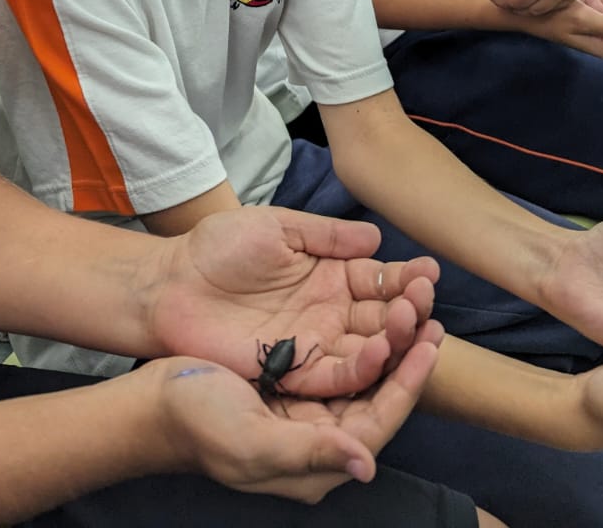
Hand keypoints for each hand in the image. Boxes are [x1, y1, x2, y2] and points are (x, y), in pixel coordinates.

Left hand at [147, 206, 440, 400]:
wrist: (172, 282)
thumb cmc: (219, 248)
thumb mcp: (277, 227)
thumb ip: (327, 235)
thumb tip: (377, 238)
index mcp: (329, 275)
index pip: (379, 280)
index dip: (406, 278)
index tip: (431, 273)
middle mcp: (329, 312)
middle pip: (382, 317)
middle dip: (410, 309)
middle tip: (427, 300)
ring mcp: (314, 343)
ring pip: (368, 349)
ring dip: (396, 339)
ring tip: (417, 323)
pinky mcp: (295, 371)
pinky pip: (337, 375)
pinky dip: (363, 366)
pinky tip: (382, 350)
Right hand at [147, 323, 443, 500]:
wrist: (155, 402)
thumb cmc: (198, 424)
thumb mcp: (251, 444)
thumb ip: (309, 453)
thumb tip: (366, 466)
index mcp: (316, 459)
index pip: (379, 421)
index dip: (408, 383)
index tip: (431, 343)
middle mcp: (321, 433)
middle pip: (378, 391)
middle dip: (406, 350)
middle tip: (428, 306)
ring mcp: (308, 404)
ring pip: (362, 367)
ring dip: (388, 332)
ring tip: (410, 296)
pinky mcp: (293, 375)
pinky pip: (338, 352)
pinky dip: (359, 325)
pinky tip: (371, 299)